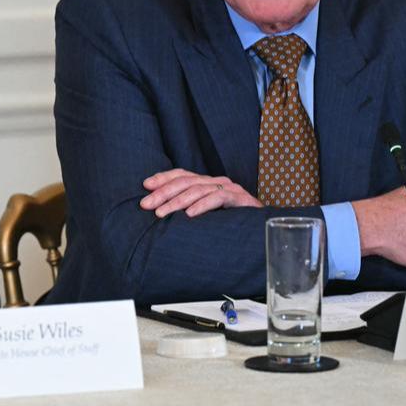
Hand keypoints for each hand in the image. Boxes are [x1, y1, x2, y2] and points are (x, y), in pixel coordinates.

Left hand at [140, 169, 261, 217]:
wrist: (261, 231)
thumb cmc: (230, 225)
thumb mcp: (204, 216)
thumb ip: (186, 209)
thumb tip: (158, 211)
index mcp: (207, 183)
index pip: (182, 175)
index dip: (163, 178)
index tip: (145, 186)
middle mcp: (217, 182)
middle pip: (186, 182)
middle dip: (163, 193)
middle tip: (146, 205)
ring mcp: (230, 188)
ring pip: (198, 189)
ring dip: (177, 202)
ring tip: (162, 213)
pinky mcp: (241, 198)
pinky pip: (219, 198)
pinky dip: (202, 205)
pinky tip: (189, 215)